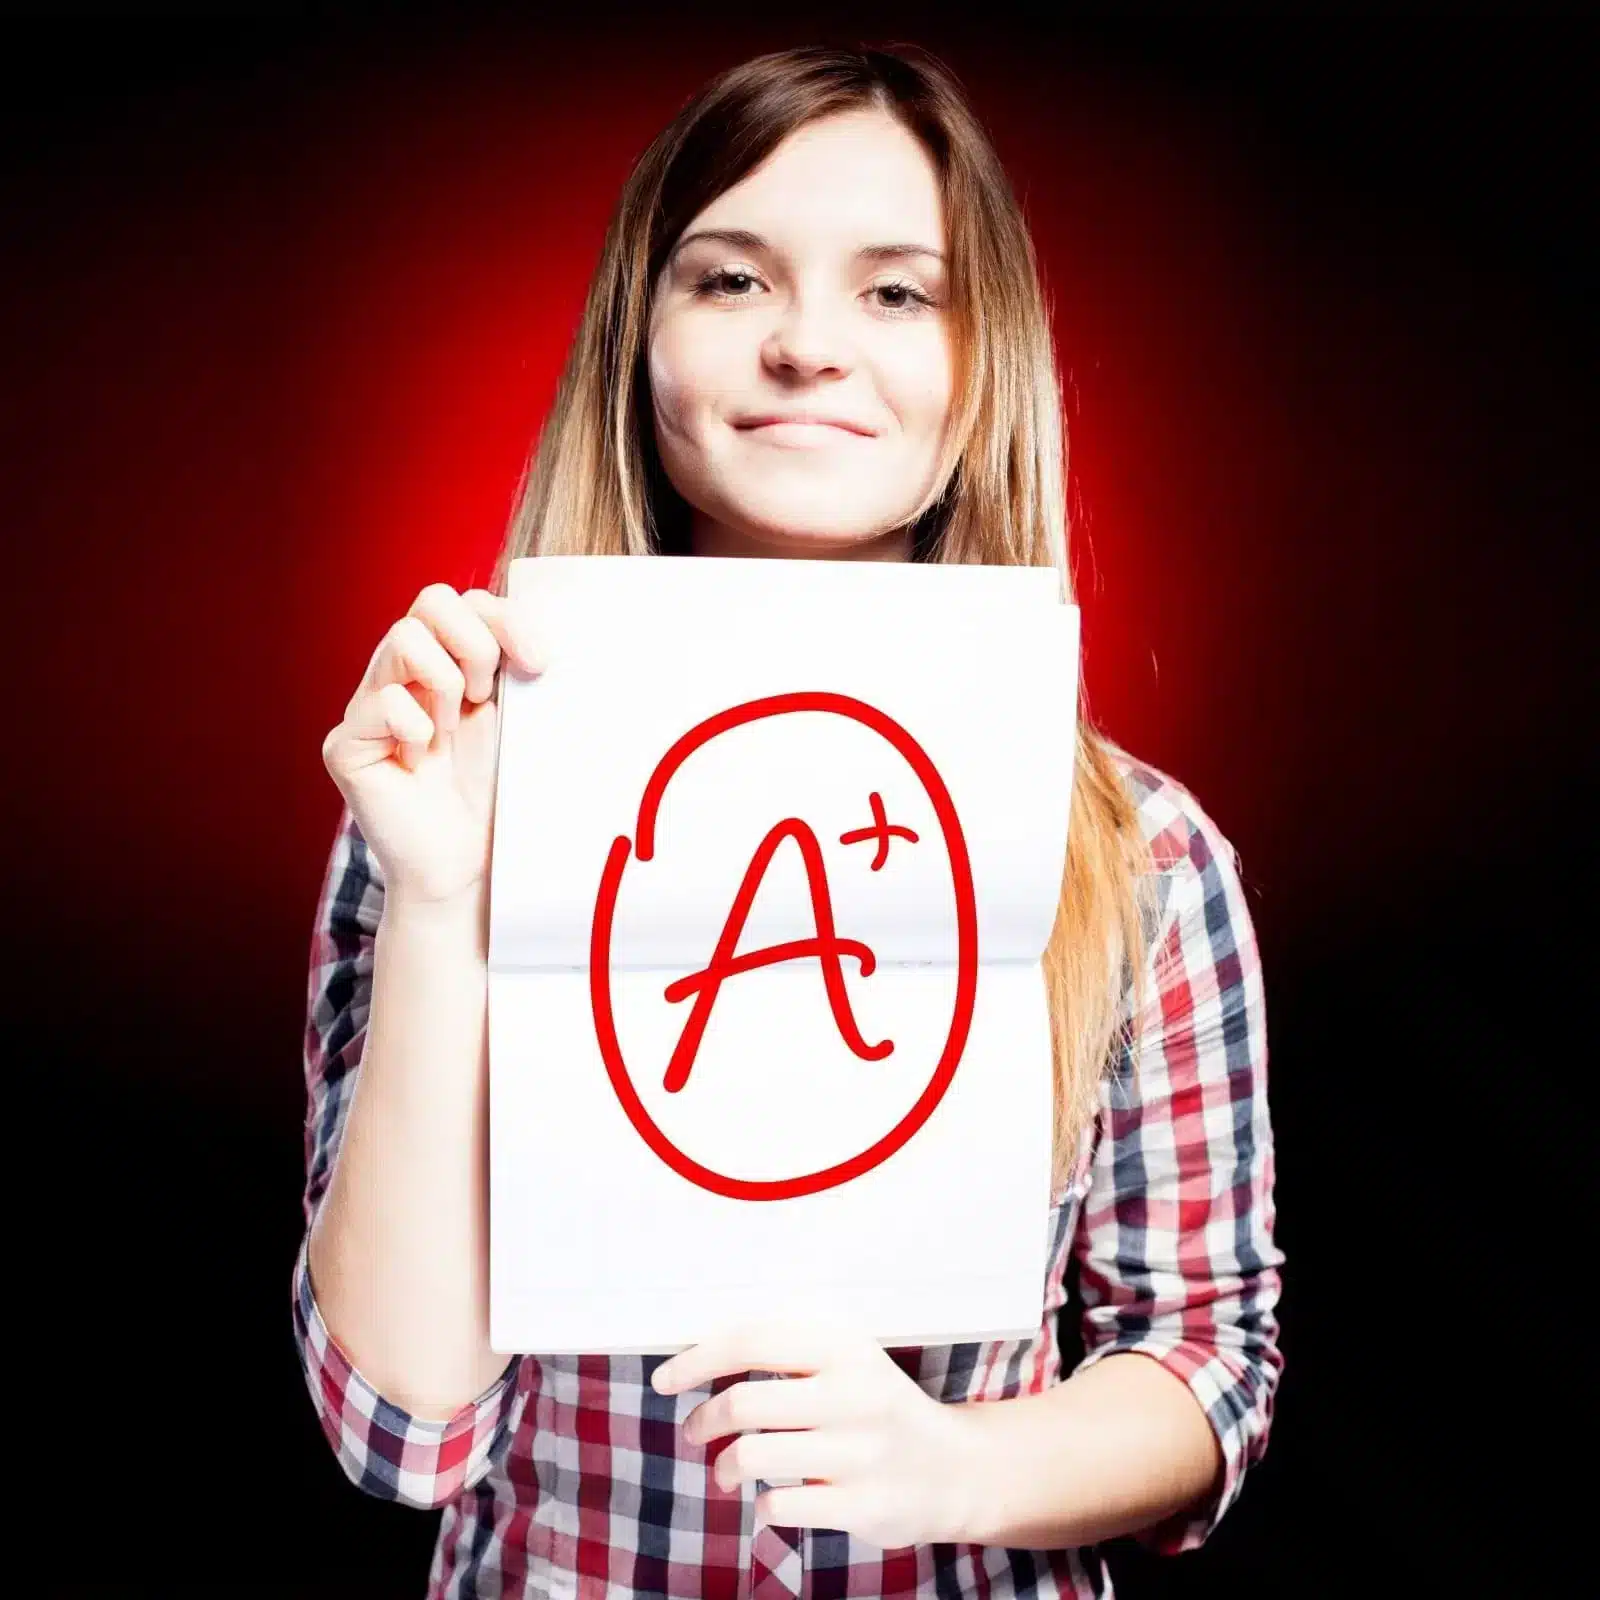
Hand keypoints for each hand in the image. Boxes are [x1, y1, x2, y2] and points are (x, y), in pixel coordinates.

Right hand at [321, 583, 545, 907]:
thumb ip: (513, 669)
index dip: (504, 620)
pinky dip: (415, 727)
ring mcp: (369, 708)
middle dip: (475, 643)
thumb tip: (534, 632)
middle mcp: (403, 678)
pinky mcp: (346, 745)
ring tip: (451, 729)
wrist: (468, 868)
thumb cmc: (494, 798)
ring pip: (403, 638)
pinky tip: (421, 761)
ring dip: (444, 680)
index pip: (465, 602)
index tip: (538, 665)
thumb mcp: (515, 722)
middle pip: (431, 600)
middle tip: (486, 696)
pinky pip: (382, 702)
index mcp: (446, 666)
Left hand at [651, 1316, 976, 1549]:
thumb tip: (700, 1355)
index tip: (665, 1379)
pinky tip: (770, 1499)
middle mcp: (854, 1395)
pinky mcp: (863, 1506)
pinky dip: (762, 1505)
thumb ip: (789, 1353)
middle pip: (744, 1404)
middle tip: (694, 1431)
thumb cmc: (880, 1408)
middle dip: (703, 1420)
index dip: (699, 1359)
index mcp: (845, 1347)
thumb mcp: (848, 1361)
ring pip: (753, 1457)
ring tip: (727, 1471)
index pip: (753, 1341)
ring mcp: (860, 1453)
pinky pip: (779, 1506)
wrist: (955, 1470)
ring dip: (725, 1467)